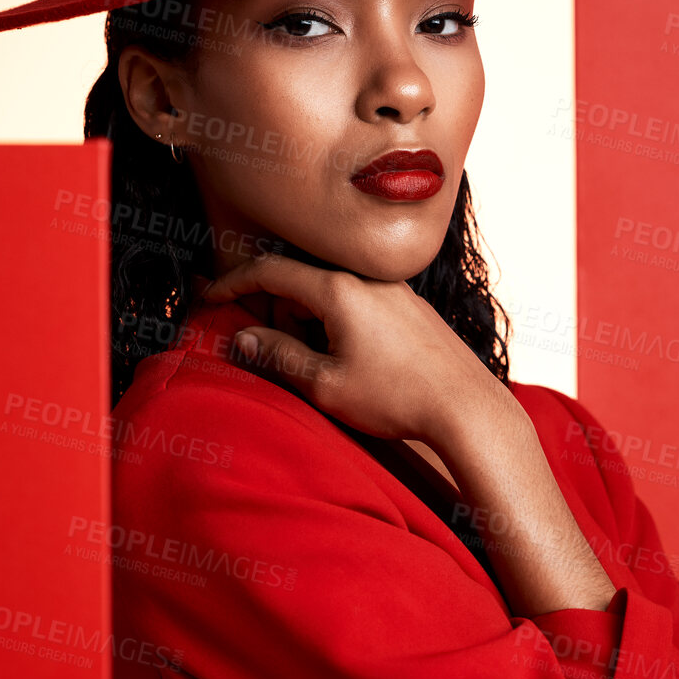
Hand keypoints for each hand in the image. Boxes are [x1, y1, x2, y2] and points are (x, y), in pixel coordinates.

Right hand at [201, 253, 506, 444]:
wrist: (468, 407)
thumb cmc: (397, 398)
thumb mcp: (325, 384)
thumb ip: (279, 356)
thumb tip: (244, 339)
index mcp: (338, 289)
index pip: (269, 270)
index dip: (232, 283)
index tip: (210, 299)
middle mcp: (367, 278)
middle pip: (300, 282)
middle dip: (279, 315)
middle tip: (284, 359)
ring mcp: (393, 290)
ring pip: (331, 293)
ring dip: (311, 323)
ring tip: (325, 369)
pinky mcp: (411, 307)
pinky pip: (359, 302)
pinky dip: (339, 324)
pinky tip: (354, 362)